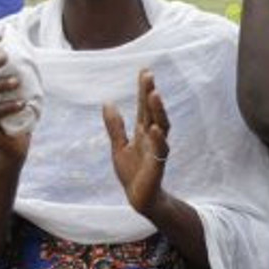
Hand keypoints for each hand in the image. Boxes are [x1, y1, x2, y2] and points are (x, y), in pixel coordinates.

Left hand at [104, 69, 171, 218]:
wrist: (139, 198)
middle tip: (148, 75)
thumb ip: (115, 126)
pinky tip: (154, 127)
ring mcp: (156, 150)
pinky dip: (158, 139)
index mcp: (143, 132)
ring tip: (154, 95)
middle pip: (153, 112)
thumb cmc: (132, 172)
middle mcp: (152, 138)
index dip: (144, 90)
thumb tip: (107, 103)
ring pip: (161, 127)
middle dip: (151, 94)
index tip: (144, 70)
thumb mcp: (118, 146)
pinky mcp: (157, 165)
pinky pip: (160, 150)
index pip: (144, 107)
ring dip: (158, 111)